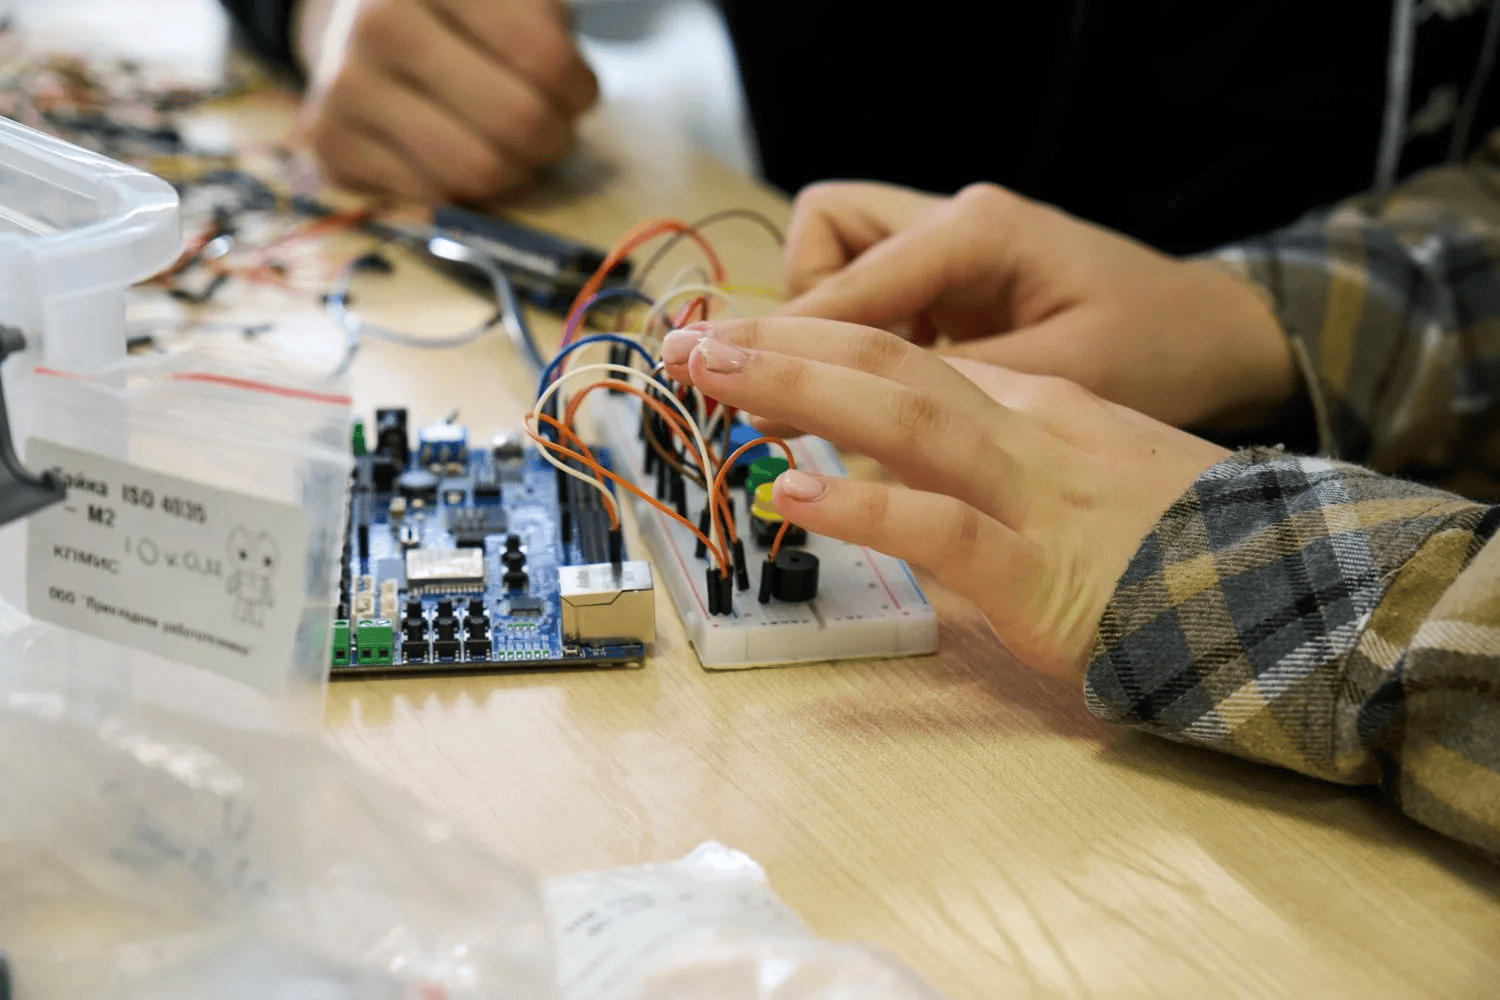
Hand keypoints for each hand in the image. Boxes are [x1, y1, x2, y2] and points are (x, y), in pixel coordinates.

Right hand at [297, 0, 596, 201]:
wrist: (357, 21)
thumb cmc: (461, 13)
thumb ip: (547, 30)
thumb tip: (569, 98)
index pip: (544, 57)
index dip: (578, 88)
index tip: (575, 90)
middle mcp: (380, 22)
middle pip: (517, 121)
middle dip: (554, 138)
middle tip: (552, 129)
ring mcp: (349, 84)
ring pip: (477, 170)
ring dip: (518, 172)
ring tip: (516, 148)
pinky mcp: (332, 142)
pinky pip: (435, 197)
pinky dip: (463, 191)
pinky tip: (459, 155)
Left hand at [661, 319, 1229, 682]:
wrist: (1289, 595)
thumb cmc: (1182, 542)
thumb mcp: (1092, 468)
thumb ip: (1006, 448)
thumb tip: (910, 439)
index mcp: (1041, 405)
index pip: (912, 355)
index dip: (818, 341)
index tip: (744, 335)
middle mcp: (1030, 430)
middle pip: (894, 362)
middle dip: (788, 342)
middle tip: (695, 337)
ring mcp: (1034, 495)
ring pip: (907, 418)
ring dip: (801, 390)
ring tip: (716, 378)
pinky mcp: (1038, 573)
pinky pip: (940, 527)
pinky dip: (861, 503)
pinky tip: (791, 491)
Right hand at [778, 181, 1296, 429]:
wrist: (1218, 332)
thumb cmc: (1158, 347)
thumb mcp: (1063, 376)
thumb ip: (953, 394)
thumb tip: (855, 435)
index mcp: (978, 233)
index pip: (848, 282)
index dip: (788, 342)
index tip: (740, 393)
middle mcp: (956, 221)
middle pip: (824, 237)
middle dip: (783, 312)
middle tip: (730, 377)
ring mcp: (955, 244)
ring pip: (841, 259)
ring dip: (822, 322)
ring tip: (818, 398)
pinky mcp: (958, 278)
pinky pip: (880, 296)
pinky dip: (858, 338)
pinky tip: (863, 396)